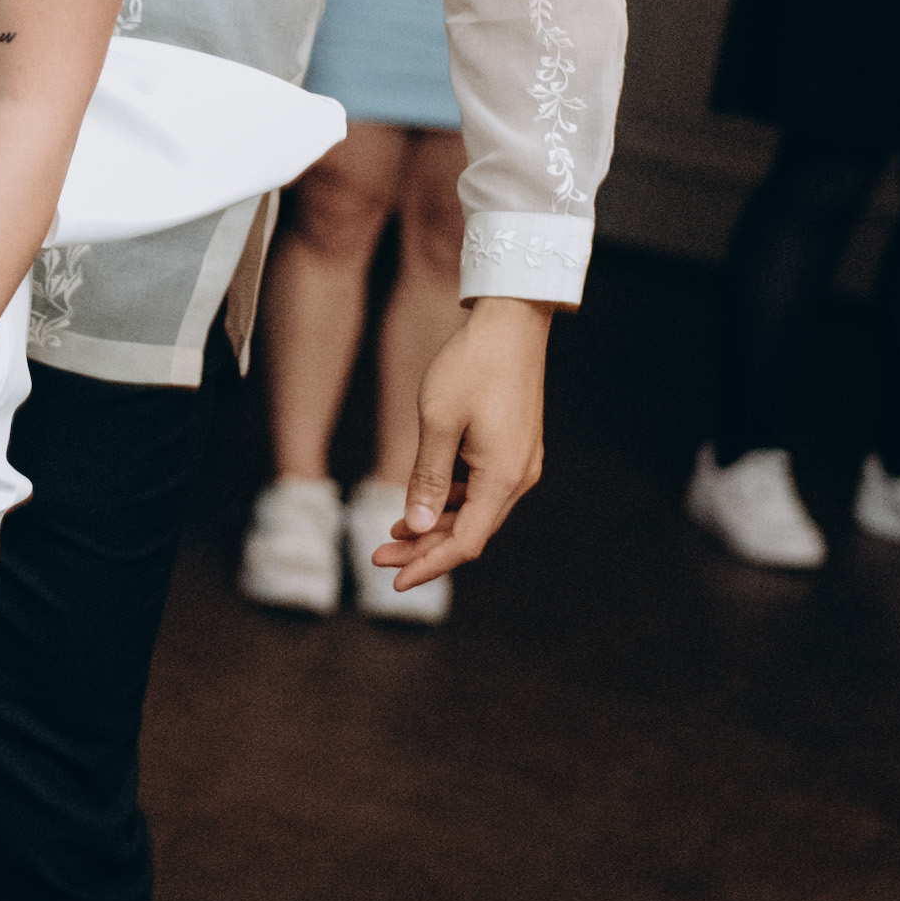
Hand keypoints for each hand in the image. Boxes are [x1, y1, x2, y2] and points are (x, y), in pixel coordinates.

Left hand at [374, 294, 554, 589]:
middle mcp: (519, 477)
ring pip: (476, 512)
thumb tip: (414, 526)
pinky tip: (424, 500)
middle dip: (424, 549)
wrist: (511, 321)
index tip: (393, 580)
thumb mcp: (437, 422)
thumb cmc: (472, 365)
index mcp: (503, 477)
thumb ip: (426, 479)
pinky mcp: (516, 448)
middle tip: (378, 555)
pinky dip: (453, 501)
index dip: (428, 565)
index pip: (464, 542)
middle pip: (470, 532)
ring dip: (436, 525)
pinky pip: (484, 489)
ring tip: (393, 532)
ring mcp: (521, 462)